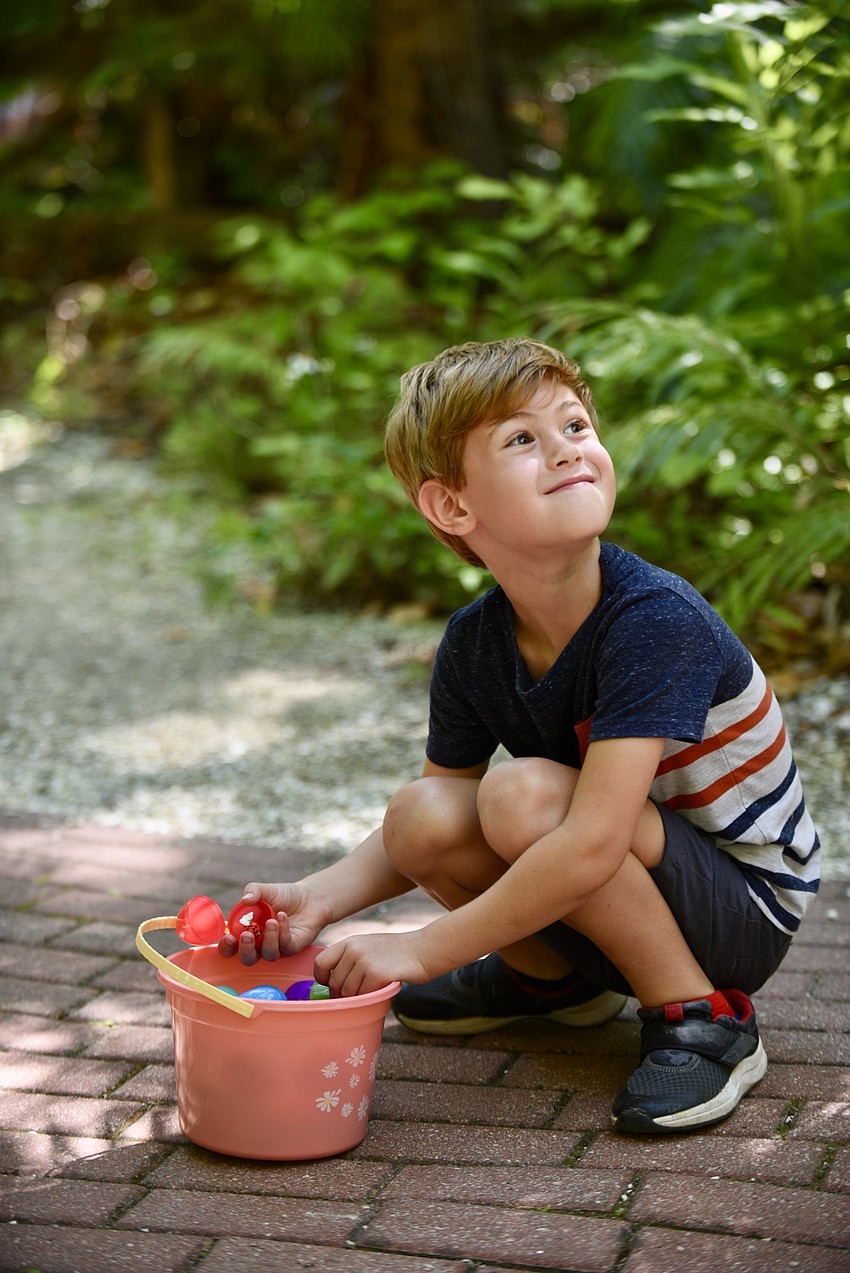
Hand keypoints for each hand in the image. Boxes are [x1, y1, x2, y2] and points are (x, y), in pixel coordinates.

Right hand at [217, 882, 331, 965]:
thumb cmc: (283, 896)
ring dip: (268, 939)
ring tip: (271, 921)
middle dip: (245, 950)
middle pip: (247, 959)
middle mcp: (259, 944)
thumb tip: (245, 899)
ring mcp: (276, 948)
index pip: (230, 947)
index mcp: (246, 932)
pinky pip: (285, 946)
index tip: (228, 937)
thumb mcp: (266, 890)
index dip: (226, 946)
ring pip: (268, 955)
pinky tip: (282, 917)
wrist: (309, 897)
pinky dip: (283, 932)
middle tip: (246, 935)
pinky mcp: (291, 948)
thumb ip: (253, 891)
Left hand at [314, 930, 431, 997]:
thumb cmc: (395, 952)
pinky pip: (363, 995)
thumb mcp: (367, 946)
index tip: (330, 984)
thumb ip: (349, 958)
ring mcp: (364, 961)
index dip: (322, 978)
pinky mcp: (376, 974)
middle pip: (334, 983)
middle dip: (342, 993)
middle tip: (357, 992)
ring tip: (371, 989)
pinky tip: (380, 989)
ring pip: (347, 992)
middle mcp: (353, 950)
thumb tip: (331, 982)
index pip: (320, 963)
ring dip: (358, 997)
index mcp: (349, 942)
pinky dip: (369, 997)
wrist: (422, 950)